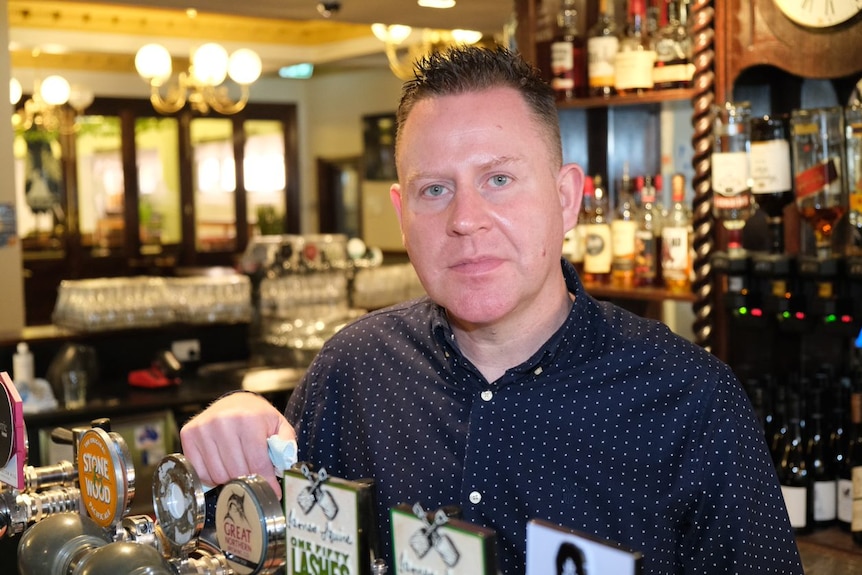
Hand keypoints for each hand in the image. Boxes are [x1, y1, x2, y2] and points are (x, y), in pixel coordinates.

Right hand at [180, 392, 295, 496]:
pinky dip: (213, 476)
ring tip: (239, 467)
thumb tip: (284, 467)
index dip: (266, 481)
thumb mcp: (278, 425)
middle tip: (254, 478)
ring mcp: (203, 429)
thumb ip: (285, 444)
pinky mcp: (188, 435)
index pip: (257, 463)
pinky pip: (201, 473)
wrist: (233, 402)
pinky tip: (222, 465)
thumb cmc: (257, 417)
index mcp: (248, 419)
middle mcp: (222, 422)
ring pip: (218, 475)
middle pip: (236, 471)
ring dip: (230, 478)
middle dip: (248, 480)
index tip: (272, 493)